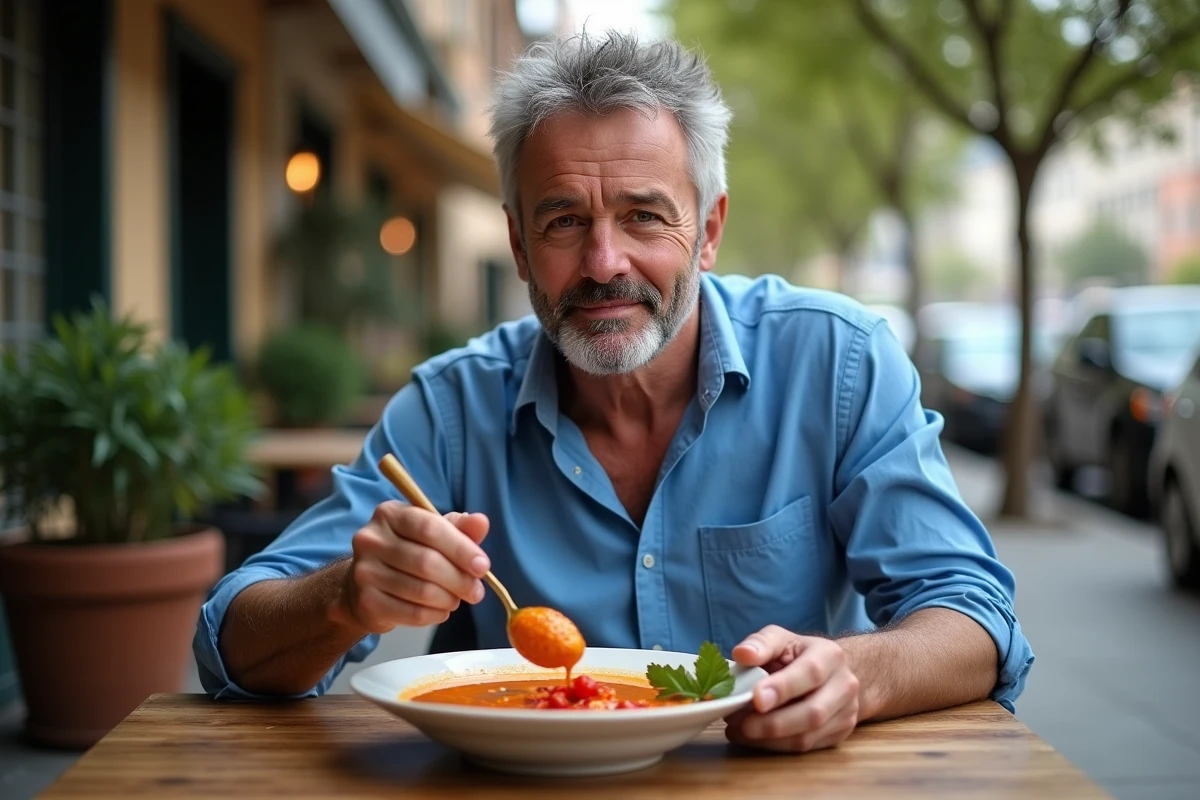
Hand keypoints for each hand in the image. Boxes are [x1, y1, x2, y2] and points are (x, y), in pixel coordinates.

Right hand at [330, 503, 490, 633]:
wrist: (364, 586)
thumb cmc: (406, 553)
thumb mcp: (433, 535)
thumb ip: (459, 528)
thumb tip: (481, 522)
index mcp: (389, 514)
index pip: (430, 528)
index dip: (461, 548)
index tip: (483, 566)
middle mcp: (371, 539)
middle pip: (426, 561)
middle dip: (459, 579)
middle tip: (476, 591)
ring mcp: (364, 571)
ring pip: (421, 590)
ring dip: (449, 598)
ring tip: (457, 599)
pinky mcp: (366, 601)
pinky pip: (412, 613)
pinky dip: (435, 614)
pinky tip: (441, 610)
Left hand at [723, 625, 860, 752]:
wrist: (832, 672)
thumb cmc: (799, 654)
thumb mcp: (781, 639)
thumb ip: (761, 643)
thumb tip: (742, 654)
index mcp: (830, 655)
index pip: (810, 673)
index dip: (783, 688)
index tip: (756, 699)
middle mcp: (844, 686)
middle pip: (813, 713)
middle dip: (772, 723)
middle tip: (738, 722)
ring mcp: (846, 713)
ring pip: (808, 737)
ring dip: (769, 739)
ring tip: (739, 730)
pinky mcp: (839, 735)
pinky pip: (805, 748)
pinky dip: (775, 746)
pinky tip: (754, 738)